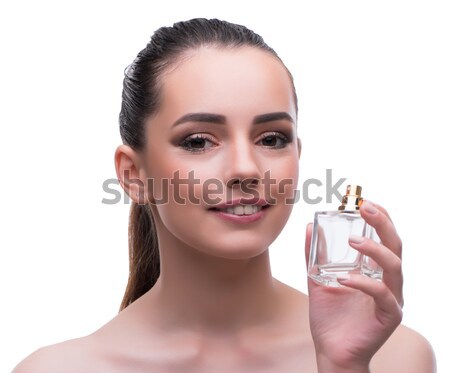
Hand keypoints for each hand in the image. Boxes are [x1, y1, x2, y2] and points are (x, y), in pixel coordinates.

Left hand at [305, 201, 403, 372]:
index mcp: (374, 269)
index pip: (384, 238)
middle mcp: (387, 280)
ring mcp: (391, 298)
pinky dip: (364, 283)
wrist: (331, 350)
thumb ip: (314, 256)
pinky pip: (383, 295)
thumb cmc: (329, 316)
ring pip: (394, 267)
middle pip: (395, 246)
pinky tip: (344, 279)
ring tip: (353, 241)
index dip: (379, 217)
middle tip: (365, 207)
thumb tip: (307, 228)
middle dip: (383, 223)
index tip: (364, 201)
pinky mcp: (389, 316)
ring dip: (375, 250)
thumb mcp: (317, 279)